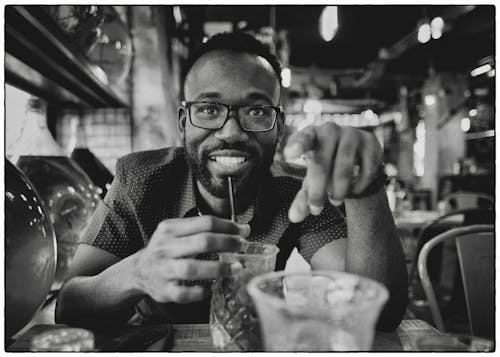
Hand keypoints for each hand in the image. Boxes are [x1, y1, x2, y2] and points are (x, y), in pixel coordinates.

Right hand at [133, 215, 249, 302]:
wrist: (138, 270)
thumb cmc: (165, 249)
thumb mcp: (176, 231)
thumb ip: (202, 229)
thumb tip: (239, 229)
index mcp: (171, 229)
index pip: (204, 223)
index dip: (228, 226)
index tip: (243, 231)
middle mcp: (166, 248)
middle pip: (201, 242)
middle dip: (227, 243)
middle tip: (242, 246)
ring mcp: (164, 270)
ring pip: (192, 268)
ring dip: (218, 268)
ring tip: (235, 268)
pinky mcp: (164, 291)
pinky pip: (185, 293)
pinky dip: (201, 291)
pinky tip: (213, 287)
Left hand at [284, 122, 382, 222]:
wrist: (355, 154)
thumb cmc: (326, 166)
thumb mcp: (312, 180)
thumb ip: (303, 198)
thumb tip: (294, 218)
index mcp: (311, 135)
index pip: (303, 138)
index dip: (297, 145)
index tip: (289, 154)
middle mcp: (330, 130)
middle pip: (321, 163)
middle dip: (317, 191)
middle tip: (316, 209)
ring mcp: (352, 134)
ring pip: (344, 167)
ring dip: (339, 190)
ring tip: (335, 201)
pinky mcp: (371, 142)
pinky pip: (365, 169)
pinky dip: (359, 185)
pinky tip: (354, 191)